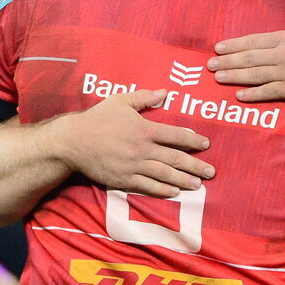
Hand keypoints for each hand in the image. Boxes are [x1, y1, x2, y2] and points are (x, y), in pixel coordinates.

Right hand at [58, 89, 214, 196]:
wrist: (73, 141)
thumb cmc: (97, 118)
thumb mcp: (120, 101)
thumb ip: (144, 97)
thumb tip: (164, 92)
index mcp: (145, 129)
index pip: (176, 135)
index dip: (193, 140)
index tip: (205, 144)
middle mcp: (143, 149)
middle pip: (175, 158)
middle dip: (195, 166)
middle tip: (211, 172)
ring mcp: (134, 166)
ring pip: (165, 174)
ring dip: (184, 180)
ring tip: (198, 185)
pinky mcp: (124, 179)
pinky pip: (147, 186)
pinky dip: (162, 190)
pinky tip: (174, 192)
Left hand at [207, 0, 284, 101]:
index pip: (253, 41)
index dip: (233, 45)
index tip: (218, 48)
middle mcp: (281, 56)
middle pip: (248, 58)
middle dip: (227, 62)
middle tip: (209, 65)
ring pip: (254, 75)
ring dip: (234, 76)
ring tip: (217, 78)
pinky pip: (268, 92)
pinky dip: (252, 94)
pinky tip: (239, 95)